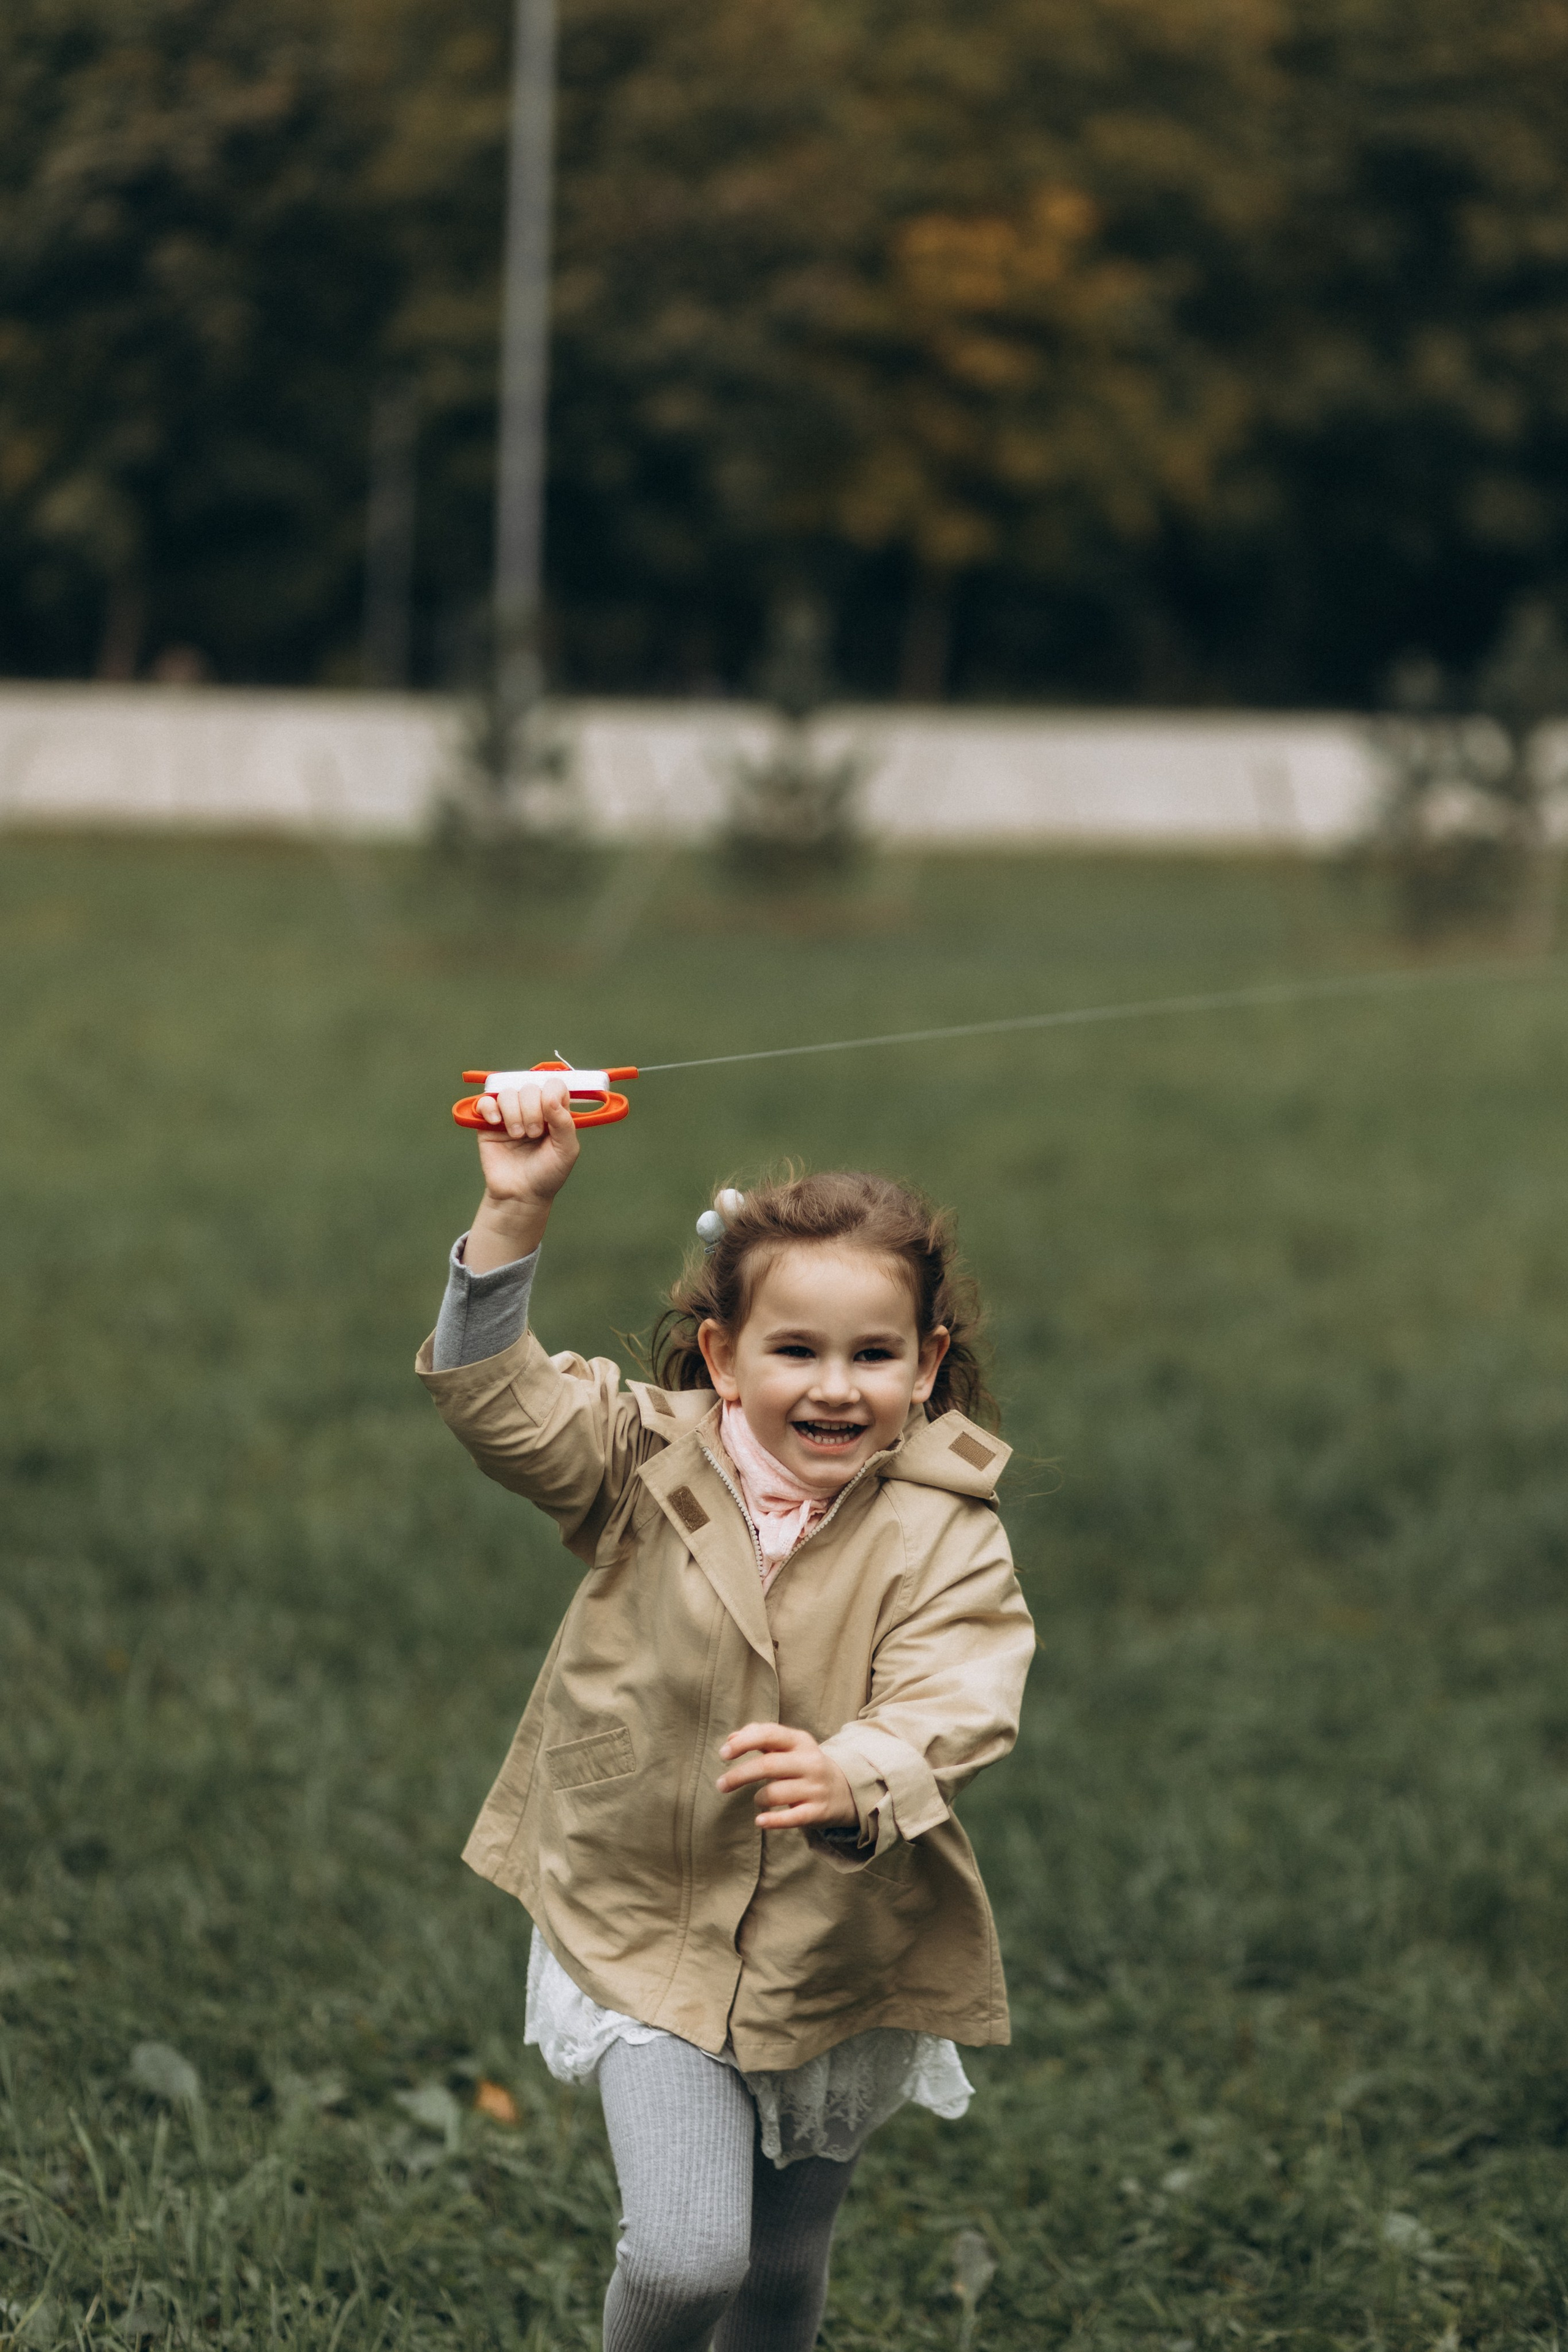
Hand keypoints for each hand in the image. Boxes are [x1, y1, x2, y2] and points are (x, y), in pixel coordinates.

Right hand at [464, 1075, 580, 1270]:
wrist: (521, 1195)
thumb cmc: (548, 1174)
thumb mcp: (567, 1150)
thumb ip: (564, 1122)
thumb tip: (549, 1097)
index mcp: (555, 1111)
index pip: (554, 1084)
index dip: (550, 1093)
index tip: (549, 1114)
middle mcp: (533, 1108)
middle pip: (529, 1086)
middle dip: (532, 1110)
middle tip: (533, 1134)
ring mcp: (510, 1113)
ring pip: (508, 1092)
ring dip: (513, 1113)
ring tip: (517, 1136)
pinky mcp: (489, 1122)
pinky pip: (486, 1100)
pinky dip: (490, 1108)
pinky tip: (495, 1123)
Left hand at [717, 1722, 856, 1832]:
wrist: (846, 1790)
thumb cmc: (805, 1765)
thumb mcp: (790, 1746)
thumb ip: (761, 1738)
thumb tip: (730, 1740)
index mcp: (801, 1741)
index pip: (769, 1734)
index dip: (743, 1743)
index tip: (723, 1754)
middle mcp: (810, 1762)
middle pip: (768, 1765)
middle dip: (739, 1775)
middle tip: (720, 1785)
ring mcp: (815, 1788)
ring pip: (775, 1793)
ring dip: (758, 1798)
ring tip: (758, 1800)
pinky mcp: (817, 1812)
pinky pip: (790, 1818)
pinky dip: (772, 1821)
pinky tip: (759, 1820)